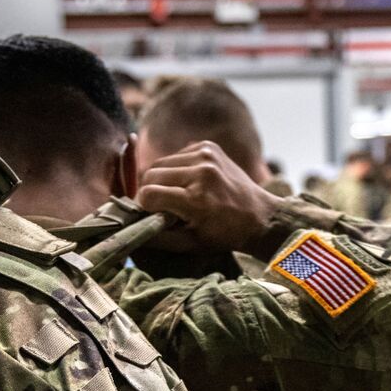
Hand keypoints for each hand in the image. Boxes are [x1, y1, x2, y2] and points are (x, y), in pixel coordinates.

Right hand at [135, 142, 284, 255]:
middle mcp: (201, 172)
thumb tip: (129, 227)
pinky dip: (176, 168)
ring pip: (161, 163)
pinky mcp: (209, 146)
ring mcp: (206, 154)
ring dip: (162, 178)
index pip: (148, 194)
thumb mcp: (190, 244)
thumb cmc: (224, 234)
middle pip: (150, 174)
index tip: (154, 214)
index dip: (146, 206)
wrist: (260, 215)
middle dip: (150, 191)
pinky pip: (176, 155)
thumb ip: (157, 236)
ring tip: (176, 193)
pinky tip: (189, 181)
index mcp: (196, 199)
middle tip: (163, 205)